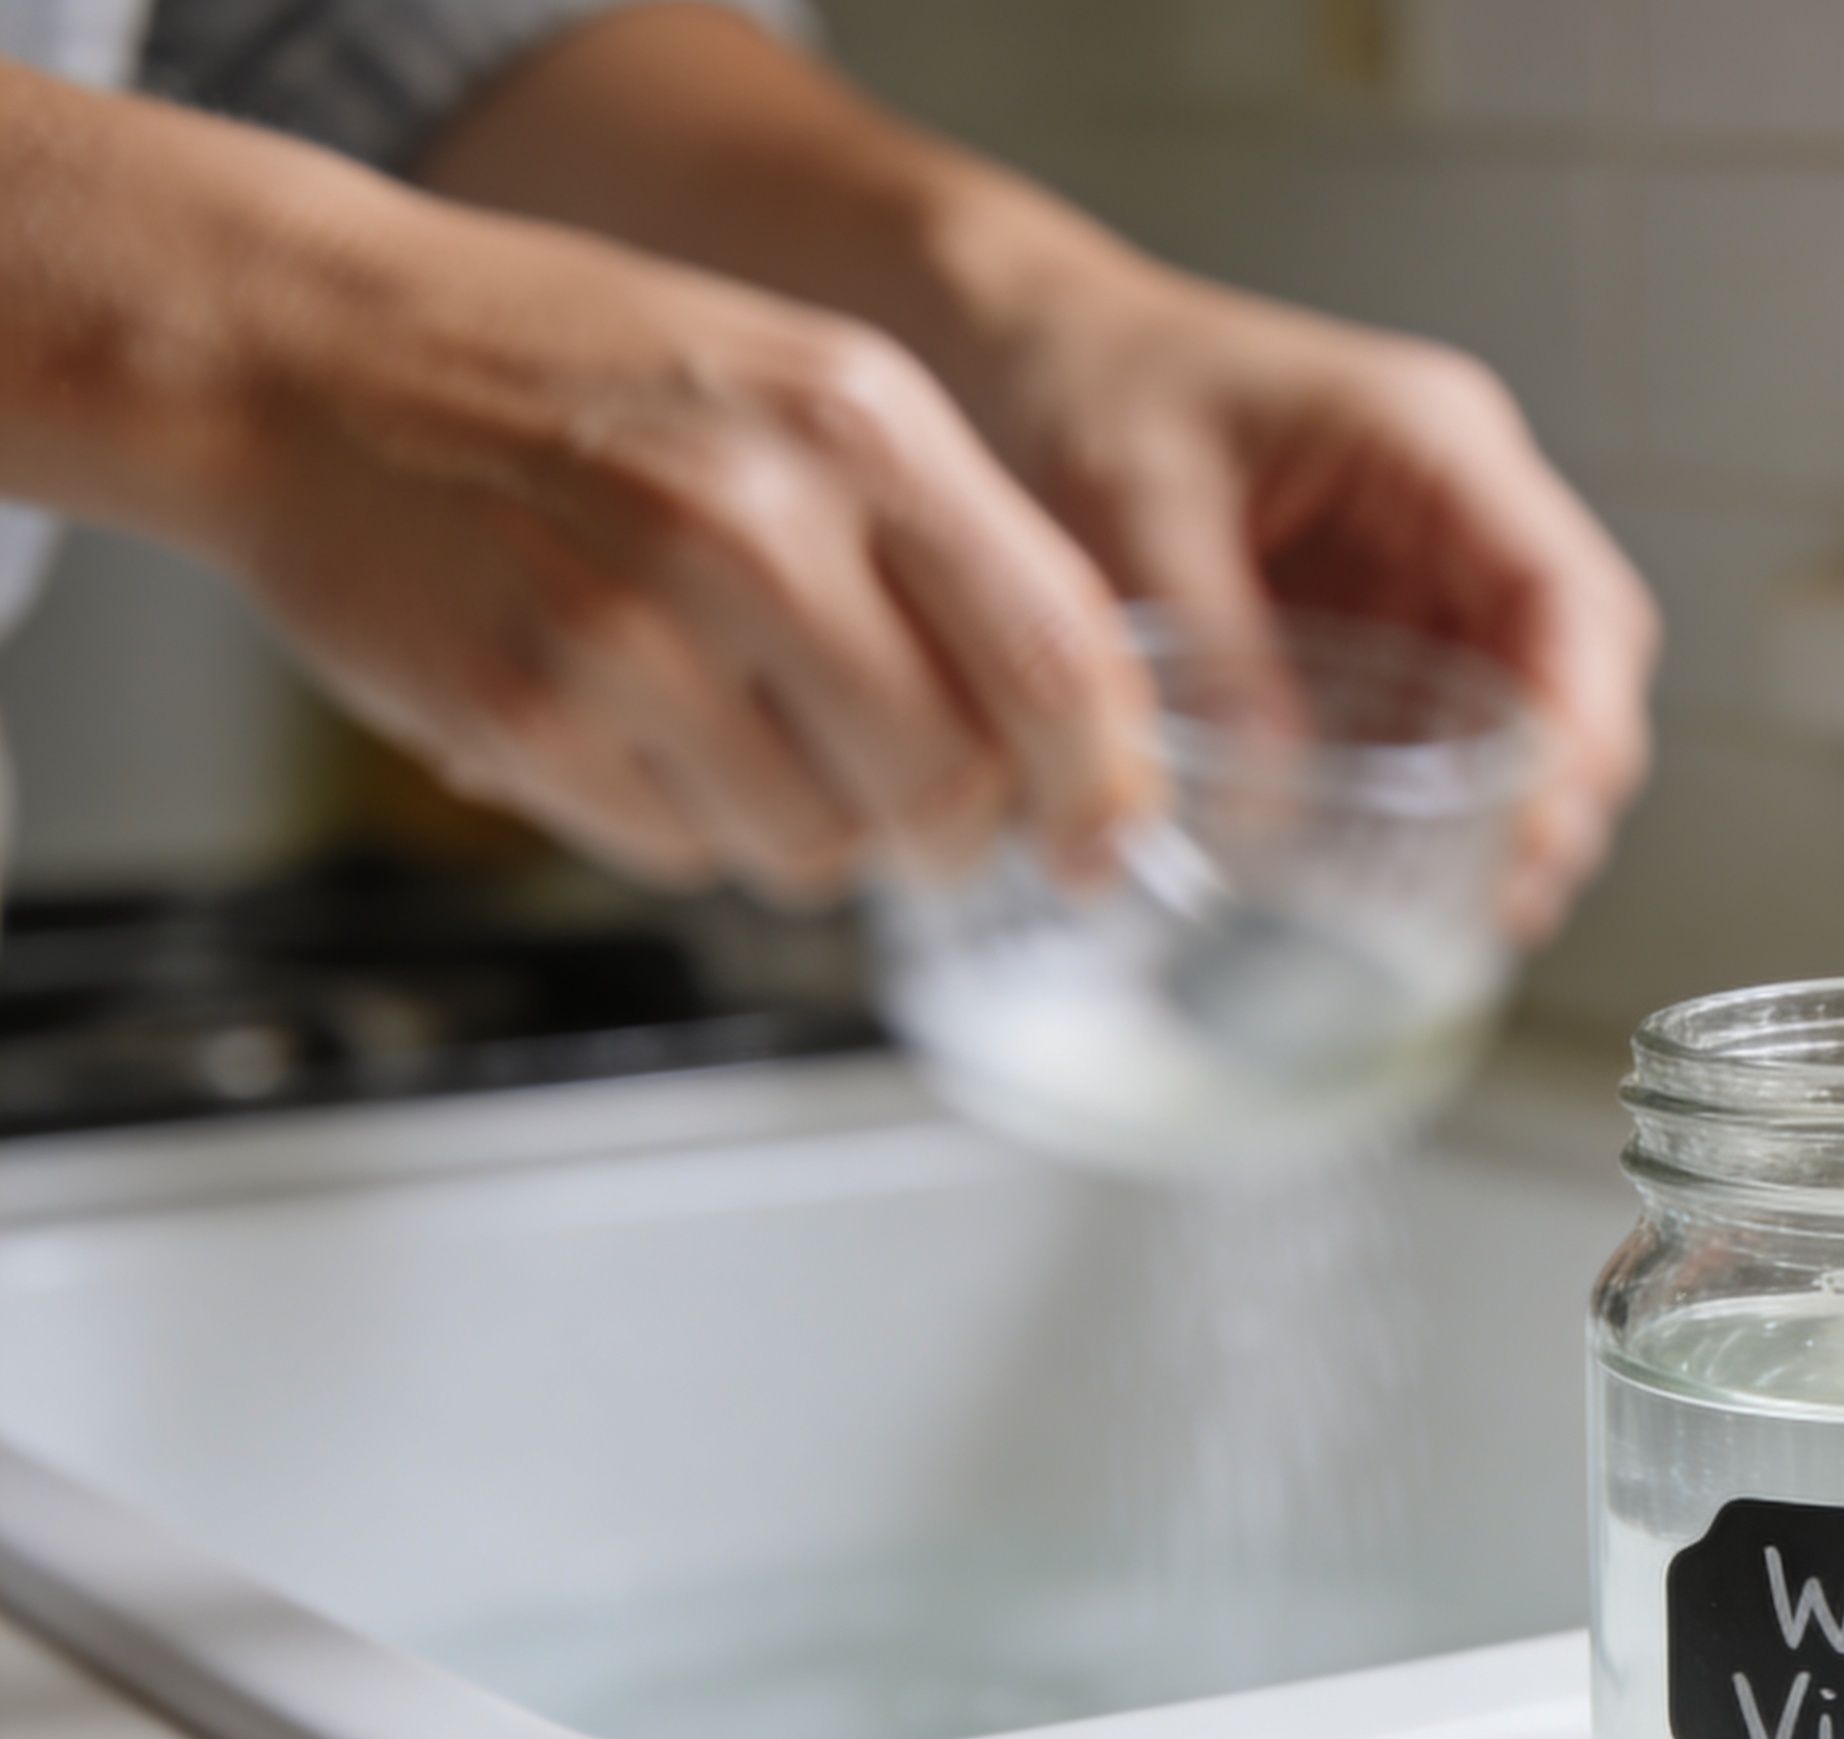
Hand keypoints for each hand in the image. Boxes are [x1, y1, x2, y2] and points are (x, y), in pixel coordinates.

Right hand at [209, 199, 1165, 902]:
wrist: (310, 350)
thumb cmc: (576, 373)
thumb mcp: (809, 391)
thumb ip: (953, 541)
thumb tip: (1082, 732)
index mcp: (860, 429)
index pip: (1060, 662)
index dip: (1103, 785)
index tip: (1099, 836)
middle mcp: (758, 523)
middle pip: (951, 785)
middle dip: (949, 831)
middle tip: (912, 810)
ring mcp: (633, 626)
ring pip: (820, 847)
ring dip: (808, 829)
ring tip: (733, 724)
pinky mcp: (526, 716)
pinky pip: (682, 852)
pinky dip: (682, 822)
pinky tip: (628, 722)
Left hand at [950, 255, 1660, 939]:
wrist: (1021, 343)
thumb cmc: (1080, 376)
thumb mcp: (1127, 500)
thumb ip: (1209, 651)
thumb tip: (1273, 811)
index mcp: (1428, 439)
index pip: (1564, 588)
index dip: (1578, 718)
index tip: (1543, 828)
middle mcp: (1459, 497)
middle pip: (1581, 652)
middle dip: (1567, 780)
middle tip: (1517, 897)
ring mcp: (1428, 557)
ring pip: (1532, 692)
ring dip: (1522, 800)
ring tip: (1481, 912)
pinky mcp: (1384, 611)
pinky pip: (1450, 711)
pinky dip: (1451, 794)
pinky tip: (1419, 871)